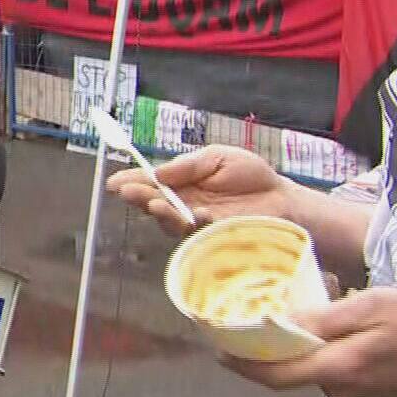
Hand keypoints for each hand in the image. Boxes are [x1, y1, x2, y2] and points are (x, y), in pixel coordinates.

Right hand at [105, 144, 294, 237]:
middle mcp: (183, 205)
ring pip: (169, 222)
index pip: (151, 183)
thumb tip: (157, 172)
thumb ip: (188, 164)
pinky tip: (192, 213)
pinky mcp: (211, 239)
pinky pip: (195, 234)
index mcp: (182, 182)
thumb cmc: (251, 177)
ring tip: (153, 202)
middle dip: (139, 197)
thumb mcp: (217, 157)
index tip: (115, 181)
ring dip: (160, 212)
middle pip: (153, 203)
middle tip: (127, 190)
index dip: (131, 182)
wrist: (282, 200)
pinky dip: (192, 223)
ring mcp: (195, 224)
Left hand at [220, 287, 396, 396]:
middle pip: (288, 373)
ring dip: (296, 347)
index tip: (217, 350)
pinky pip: (327, 370)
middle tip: (242, 322)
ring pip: (309, 369)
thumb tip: (281, 324)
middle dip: (264, 351)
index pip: (276, 375)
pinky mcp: (361, 391)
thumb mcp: (368, 307)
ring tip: (291, 312)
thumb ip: (323, 319)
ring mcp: (350, 394)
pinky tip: (326, 327)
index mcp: (336, 367)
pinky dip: (318, 352)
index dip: (243, 365)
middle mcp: (338, 388)